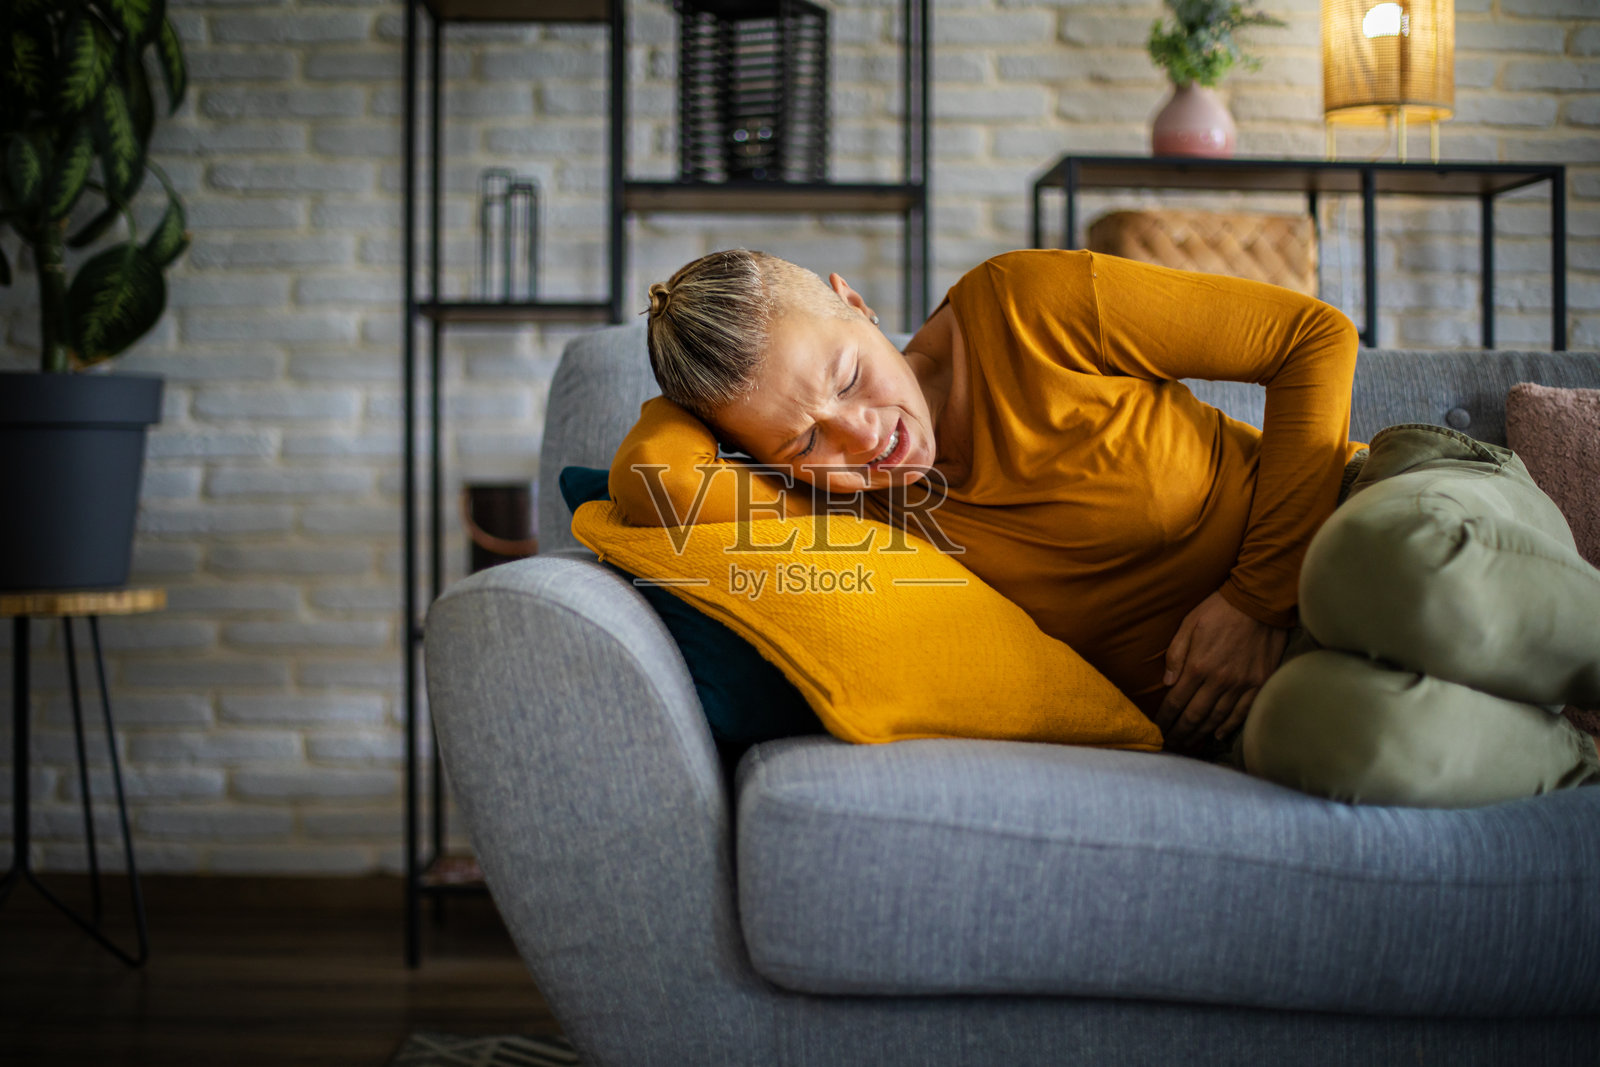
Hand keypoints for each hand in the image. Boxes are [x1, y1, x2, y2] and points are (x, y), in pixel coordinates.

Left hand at [1155, 590, 1289, 750]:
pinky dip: (1228, 726)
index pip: (1176, 702)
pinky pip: (1242, 712)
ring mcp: (1242, 684)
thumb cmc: (1220, 609)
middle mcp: (1219, 680)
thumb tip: (1167, 683)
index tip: (1157, 731)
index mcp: (1198, 666)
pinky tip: (1217, 735)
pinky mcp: (1259, 683)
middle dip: (1180, 733)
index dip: (1165, 719)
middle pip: (1195, 716)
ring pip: (1217, 718)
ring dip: (1200, 733)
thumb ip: (1176, 655)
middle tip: (1171, 745)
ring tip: (1189, 744)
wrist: (1260, 601)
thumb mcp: (1189, 624)